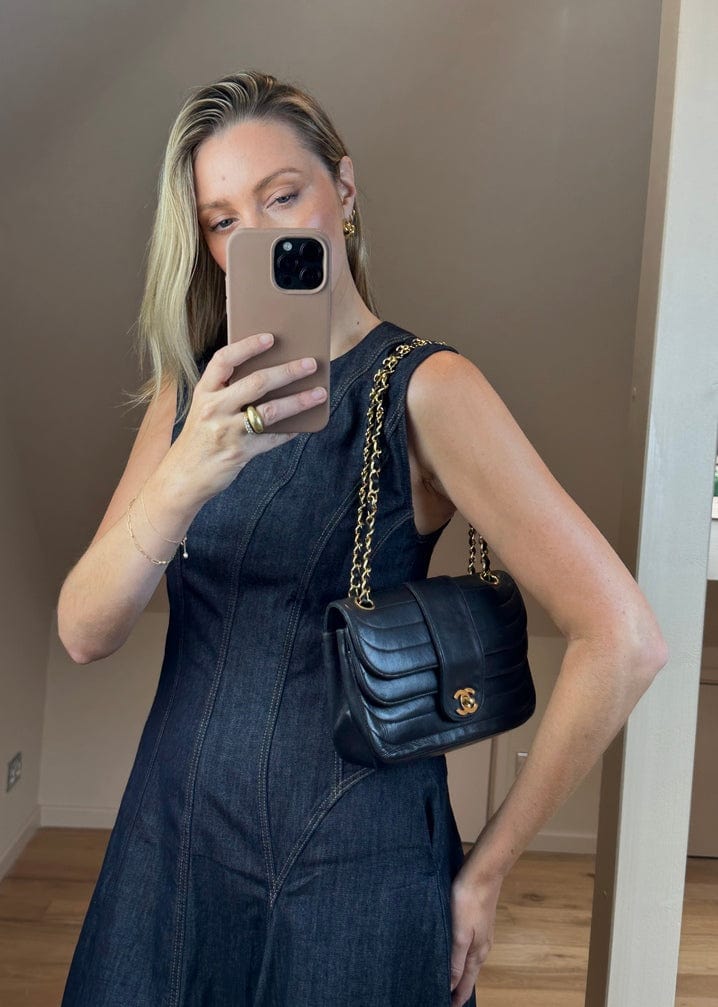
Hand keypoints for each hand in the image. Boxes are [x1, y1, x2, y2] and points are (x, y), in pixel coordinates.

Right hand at [168, 332, 327, 503]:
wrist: (182, 477)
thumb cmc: (200, 438)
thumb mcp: (204, 410)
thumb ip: (227, 393)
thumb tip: (271, 377)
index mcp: (204, 393)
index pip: (224, 361)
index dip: (247, 346)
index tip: (270, 338)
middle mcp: (213, 408)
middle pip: (256, 383)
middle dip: (288, 372)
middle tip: (311, 363)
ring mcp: (226, 431)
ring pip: (270, 411)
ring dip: (298, 401)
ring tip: (319, 393)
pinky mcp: (239, 453)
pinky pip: (271, 438)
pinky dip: (289, 431)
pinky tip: (304, 425)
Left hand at [448, 863, 502, 1006]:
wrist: (483, 872)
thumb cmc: (469, 900)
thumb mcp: (460, 932)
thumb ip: (455, 959)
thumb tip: (451, 985)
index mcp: (477, 952)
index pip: (466, 982)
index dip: (457, 996)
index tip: (448, 1006)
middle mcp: (482, 946)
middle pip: (470, 973)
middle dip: (459, 987)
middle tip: (447, 998)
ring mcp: (482, 933)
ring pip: (470, 960)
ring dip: (461, 972)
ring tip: (450, 981)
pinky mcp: (477, 921)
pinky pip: (470, 946)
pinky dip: (462, 956)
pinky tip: (456, 952)